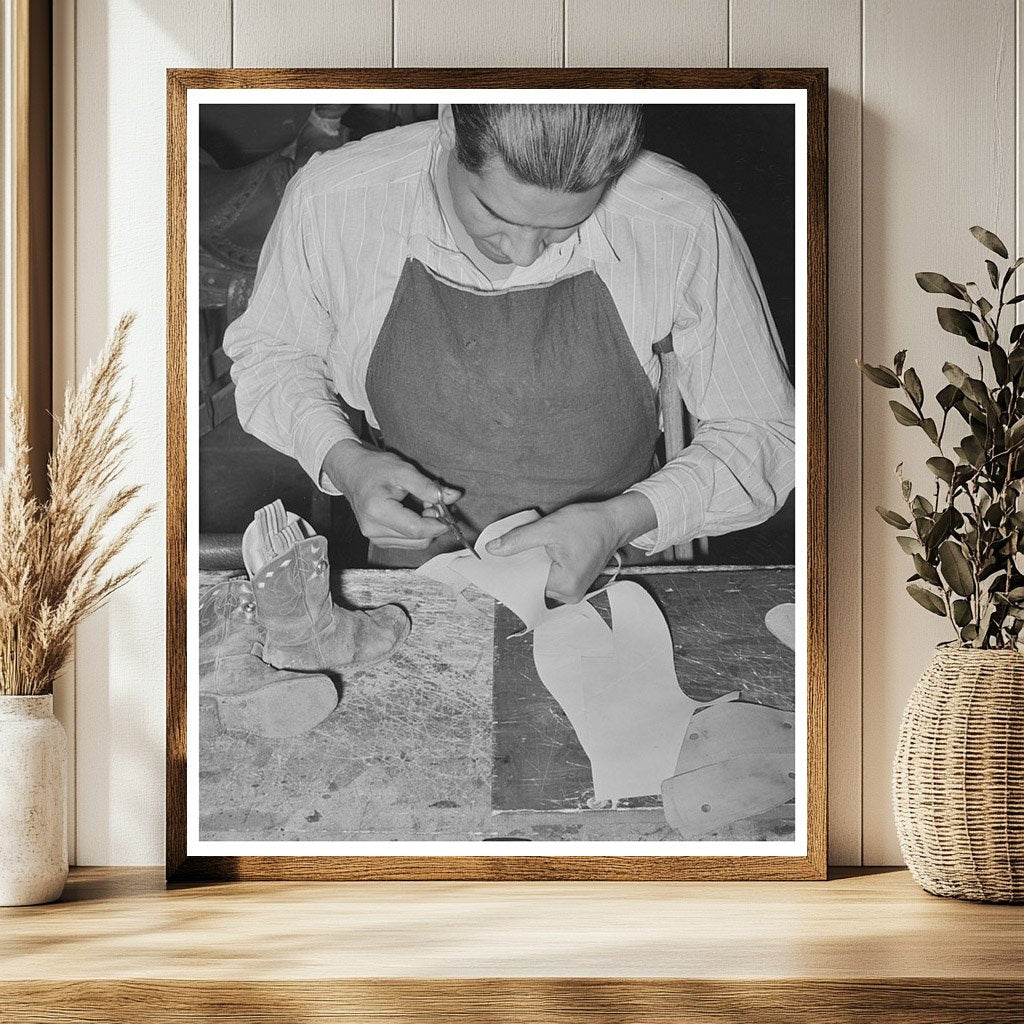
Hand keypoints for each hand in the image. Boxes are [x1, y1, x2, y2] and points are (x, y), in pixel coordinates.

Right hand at [324, 440, 459, 548]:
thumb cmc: (375, 468)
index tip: (448, 511)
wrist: (352, 472)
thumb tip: (452, 496)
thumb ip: (428, 486)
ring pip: (416, 543)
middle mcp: (374, 530)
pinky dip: (417, 530)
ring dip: (425, 526)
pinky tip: (413, 513)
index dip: (438, 524)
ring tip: (420, 504)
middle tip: (431, 500)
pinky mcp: (379, 540)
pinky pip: (408, 542)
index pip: (417, 530)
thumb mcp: (404, 471)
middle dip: (432, 522)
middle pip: (418, 539)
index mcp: (378, 512)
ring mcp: (375, 538)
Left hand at [485, 494, 655, 603]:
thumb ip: (519, 540)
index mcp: (564, 586)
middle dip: (520, 567)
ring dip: (531, 566)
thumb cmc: (589, 524)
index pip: (525, 583)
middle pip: (531, 584)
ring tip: (532, 548)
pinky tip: (540, 552)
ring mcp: (572, 592)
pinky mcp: (572, 584)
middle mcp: (569, 596)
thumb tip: (494, 549)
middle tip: (512, 549)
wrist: (613, 521)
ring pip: (539, 581)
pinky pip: (548, 578)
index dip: (509, 569)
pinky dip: (541, 566)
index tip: (496, 560)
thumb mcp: (549, 527)